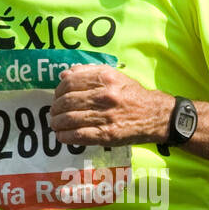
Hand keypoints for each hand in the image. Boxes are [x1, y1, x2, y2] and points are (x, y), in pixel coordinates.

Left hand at [48, 65, 171, 146]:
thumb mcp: (115, 76)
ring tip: (55, 124)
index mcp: (106, 78)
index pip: (71, 82)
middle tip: (54, 112)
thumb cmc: (132, 95)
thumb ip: (89, 73)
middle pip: (67, 101)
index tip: (57, 96)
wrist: (154, 115)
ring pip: (69, 119)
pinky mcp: (107, 134)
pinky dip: (65, 136)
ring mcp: (105, 116)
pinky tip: (62, 136)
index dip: (59, 90)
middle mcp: (105, 95)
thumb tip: (64, 74)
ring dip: (57, 123)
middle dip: (55, 108)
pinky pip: (78, 135)